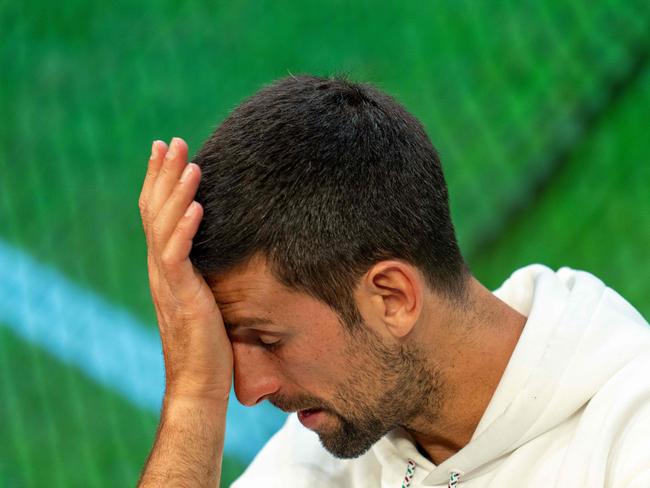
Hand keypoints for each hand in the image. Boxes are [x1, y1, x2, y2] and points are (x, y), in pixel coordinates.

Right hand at [139, 137, 232, 401]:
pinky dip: (186, 230)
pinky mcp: (182, 297)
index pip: (156, 215)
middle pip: (154, 211)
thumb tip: (220, 254)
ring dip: (177, 192)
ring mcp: (168, 283)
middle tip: (172, 141)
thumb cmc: (207, 344)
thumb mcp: (205, 297)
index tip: (167, 153)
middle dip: (163, 174)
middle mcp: (161, 269)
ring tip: (189, 162)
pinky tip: (198, 206)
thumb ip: (203, 272)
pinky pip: (179, 257)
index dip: (159, 182)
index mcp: (165, 267)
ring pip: (164, 227)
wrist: (198, 383)